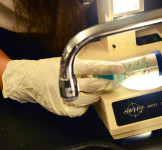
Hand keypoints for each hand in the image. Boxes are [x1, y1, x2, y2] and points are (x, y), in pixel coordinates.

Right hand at [2, 57, 122, 116]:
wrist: (29, 80)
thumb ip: (81, 66)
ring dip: (96, 96)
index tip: (119, 68)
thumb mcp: (65, 61)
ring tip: (98, 92)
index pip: (93, 66)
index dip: (108, 68)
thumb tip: (100, 69)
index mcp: (69, 67)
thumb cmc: (48, 68)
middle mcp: (67, 82)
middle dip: (107, 84)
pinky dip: (85, 107)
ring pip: (88, 99)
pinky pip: (79, 111)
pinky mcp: (61, 108)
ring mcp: (64, 96)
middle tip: (114, 83)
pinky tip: (85, 102)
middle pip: (93, 84)